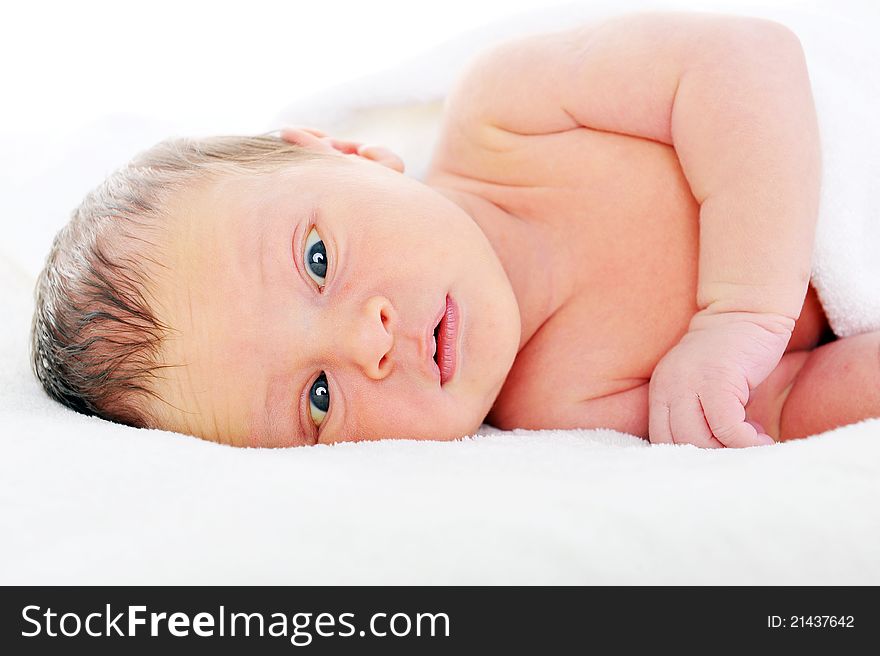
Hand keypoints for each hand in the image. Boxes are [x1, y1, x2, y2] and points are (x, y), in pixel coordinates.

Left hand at [648, 310, 794, 447]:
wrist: (746, 311)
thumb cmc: (731, 357)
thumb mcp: (703, 389)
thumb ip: (699, 416)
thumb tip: (712, 458)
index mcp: (661, 390)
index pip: (660, 438)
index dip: (689, 455)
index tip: (716, 457)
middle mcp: (669, 386)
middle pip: (678, 443)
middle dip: (711, 457)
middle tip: (738, 452)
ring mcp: (690, 382)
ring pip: (699, 439)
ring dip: (730, 451)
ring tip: (754, 442)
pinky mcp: (717, 379)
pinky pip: (726, 427)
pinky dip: (746, 441)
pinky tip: (762, 437)